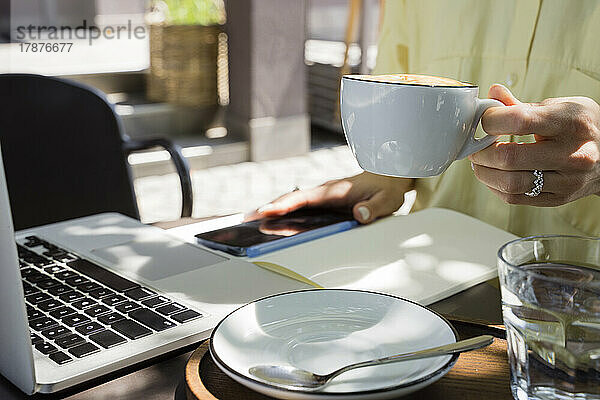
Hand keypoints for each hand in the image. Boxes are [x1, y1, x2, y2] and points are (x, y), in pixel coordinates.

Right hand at [253, 172, 413, 223]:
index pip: (305, 198)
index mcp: (335, 190)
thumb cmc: (388, 187)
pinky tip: (277, 220)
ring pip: (295, 201)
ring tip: (255, 221)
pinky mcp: (325, 201)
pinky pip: (302, 205)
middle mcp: (325, 191)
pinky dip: (286, 210)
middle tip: (249, 218)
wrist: (392, 174)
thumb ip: (374, 208)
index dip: (285, 204)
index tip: (266, 210)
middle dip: (271, 207)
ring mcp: (324, 196)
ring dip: (276, 209)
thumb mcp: (387, 200)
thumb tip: (359, 214)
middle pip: (293, 199)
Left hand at [469, 84, 599, 205]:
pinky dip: (494, 186)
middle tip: (475, 145)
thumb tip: (494, 92)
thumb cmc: (582, 127)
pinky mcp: (558, 199)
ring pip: (509, 183)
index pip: (520, 122)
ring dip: (484, 172)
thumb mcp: (562, 107)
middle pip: (509, 158)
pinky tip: (493, 174)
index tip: (484, 119)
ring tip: (480, 161)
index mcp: (572, 123)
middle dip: (482, 151)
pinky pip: (514, 198)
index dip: (491, 121)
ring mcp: (566, 181)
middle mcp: (573, 155)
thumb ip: (523, 105)